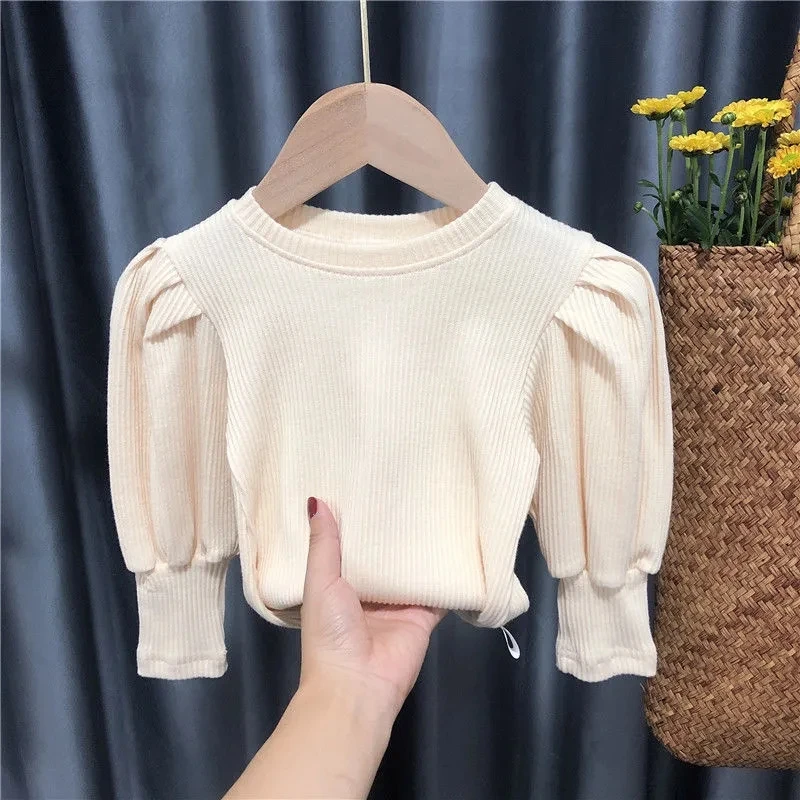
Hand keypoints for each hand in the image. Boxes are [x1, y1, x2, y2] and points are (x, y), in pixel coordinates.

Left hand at [300, 496, 446, 717]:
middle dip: (391, 531)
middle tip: (404, 488)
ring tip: (432, 506)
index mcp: (338, 585)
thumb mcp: (320, 582)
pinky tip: (457, 545)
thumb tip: (316, 500)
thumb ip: (324, 544)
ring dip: (420, 547)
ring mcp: (398, 605)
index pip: (349, 547)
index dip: (356, 521)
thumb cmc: (330, 633)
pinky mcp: (423, 615)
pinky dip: (447, 574)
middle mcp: (368, 594)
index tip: (365, 486)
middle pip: (383, 557)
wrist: (357, 686)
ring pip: (411, 570)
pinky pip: (438, 590)